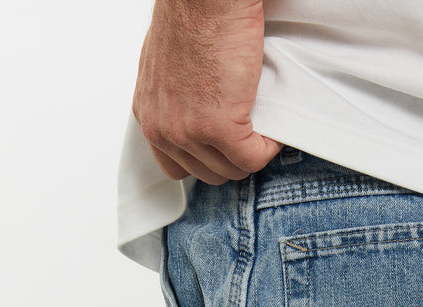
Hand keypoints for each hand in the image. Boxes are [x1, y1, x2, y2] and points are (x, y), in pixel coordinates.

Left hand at [132, 0, 283, 183]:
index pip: (176, 166)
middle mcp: (164, 129)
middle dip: (232, 158)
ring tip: (262, 127)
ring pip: (232, 169)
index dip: (206, 159)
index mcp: (150, 115)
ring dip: (253, 151)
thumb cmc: (193, 17)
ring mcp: (190, 131)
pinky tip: (272, 128)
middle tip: (250, 135)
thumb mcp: (167, 69)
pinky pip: (254, 157)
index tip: (224, 146)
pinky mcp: (219, 127)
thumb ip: (175, 101)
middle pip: (207, 173)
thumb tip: (198, 114)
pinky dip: (269, 146)